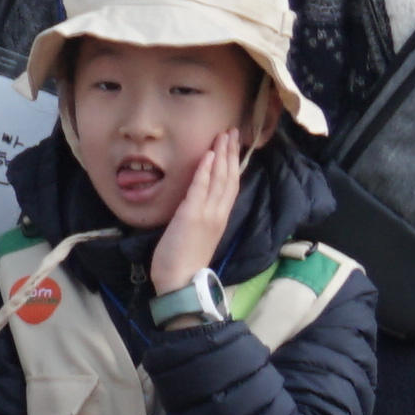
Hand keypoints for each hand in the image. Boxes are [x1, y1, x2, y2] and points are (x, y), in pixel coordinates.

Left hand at [152, 129, 245, 286]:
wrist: (180, 282)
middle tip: (232, 132)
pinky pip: (200, 188)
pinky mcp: (192, 216)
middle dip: (230, 153)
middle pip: (229, 177)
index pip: (230, 186)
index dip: (233, 164)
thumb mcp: (196, 234)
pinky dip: (205, 170)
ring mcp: (207, 214)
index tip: (233, 146)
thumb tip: (195, 202)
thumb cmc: (183, 262)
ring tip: (223, 135)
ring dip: (221, 155)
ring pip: (219, 179)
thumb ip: (200, 217)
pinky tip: (208, 154)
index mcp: (220, 218)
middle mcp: (218, 213)